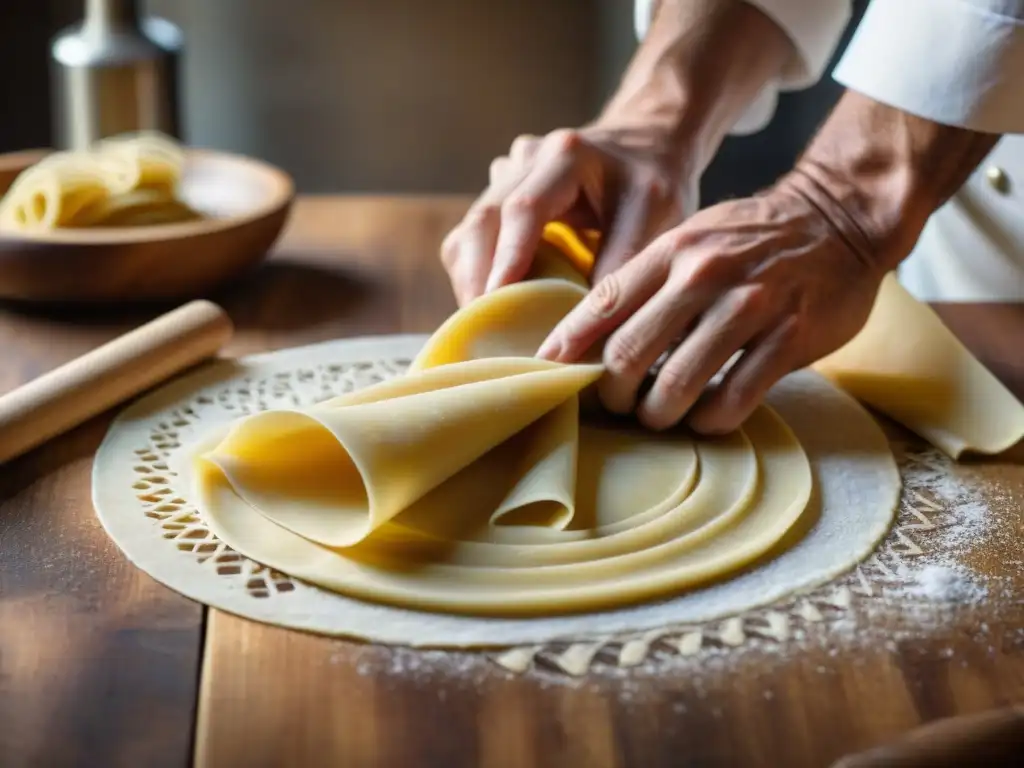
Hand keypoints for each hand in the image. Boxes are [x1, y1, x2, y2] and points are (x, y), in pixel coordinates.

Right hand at [440, 125, 692, 306]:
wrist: (642, 146)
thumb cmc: (652, 182)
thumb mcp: (655, 215)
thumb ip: (622, 261)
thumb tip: (583, 323)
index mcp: (566, 157)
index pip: (524, 209)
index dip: (509, 257)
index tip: (497, 301)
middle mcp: (525, 162)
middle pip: (483, 221)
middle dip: (478, 278)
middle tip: (485, 330)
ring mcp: (504, 179)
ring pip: (467, 233)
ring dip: (472, 281)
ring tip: (487, 327)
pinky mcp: (496, 202)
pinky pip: (470, 241)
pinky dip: (476, 276)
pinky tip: (494, 308)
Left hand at [536, 174, 887, 433]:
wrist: (842, 217)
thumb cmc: (753, 236)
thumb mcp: (693, 237)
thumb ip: (649, 279)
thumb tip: (595, 334)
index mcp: (673, 249)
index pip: (602, 303)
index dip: (568, 345)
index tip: (548, 371)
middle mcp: (705, 275)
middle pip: (630, 352)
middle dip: (612, 391)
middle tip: (615, 403)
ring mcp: (749, 306)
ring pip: (677, 383)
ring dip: (657, 414)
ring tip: (657, 417)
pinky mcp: (789, 337)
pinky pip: (734, 397)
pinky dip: (711, 418)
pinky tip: (706, 417)